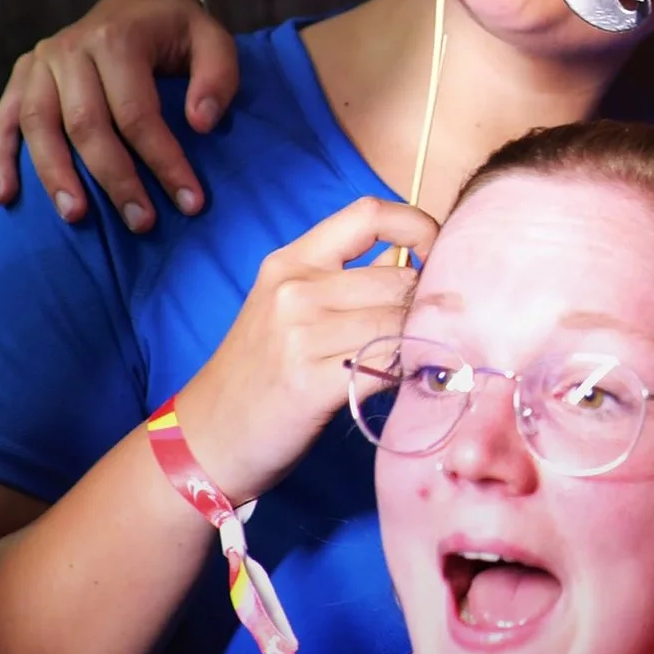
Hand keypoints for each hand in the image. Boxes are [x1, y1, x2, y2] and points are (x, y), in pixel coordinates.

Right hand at [0, 0, 237, 230]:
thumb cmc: (179, 32)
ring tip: (77, 218)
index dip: (163, 161)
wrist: (140, 2)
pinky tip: (6, 197)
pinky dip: (0, 159)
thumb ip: (217, 78)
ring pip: (39, 126)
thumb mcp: (214, 41)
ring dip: (56, 177)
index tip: (190, 201)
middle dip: (115, 179)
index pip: (137, 112)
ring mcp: (40, 62)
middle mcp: (71, 48)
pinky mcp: (22, 75)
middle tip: (142, 222)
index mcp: (117, 38)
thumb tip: (200, 123)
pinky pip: (5, 120)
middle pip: (86, 124)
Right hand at [168, 198, 435, 502]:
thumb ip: (346, 284)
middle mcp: (295, 288)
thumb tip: (424, 271)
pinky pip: (390, 364)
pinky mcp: (312, 381)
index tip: (442, 254)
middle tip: (447, 329)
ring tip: (432, 357)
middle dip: (434, 304)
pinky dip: (413, 371)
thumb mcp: (288, 310)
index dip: (419, 226)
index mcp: (291, 262)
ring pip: (400, 321)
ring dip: (427, 341)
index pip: (369, 214)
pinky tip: (414, 381)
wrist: (205, 440)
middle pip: (399, 278)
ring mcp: (301, 334)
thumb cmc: (259, 376)